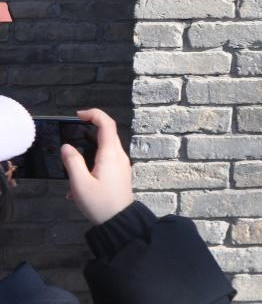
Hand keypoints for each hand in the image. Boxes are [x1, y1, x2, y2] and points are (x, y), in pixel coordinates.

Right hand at [61, 109, 133, 225]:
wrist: (119, 220)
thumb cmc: (100, 202)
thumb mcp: (80, 184)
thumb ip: (72, 163)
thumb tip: (66, 146)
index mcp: (111, 154)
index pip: (107, 124)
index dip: (94, 114)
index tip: (78, 115)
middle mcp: (119, 155)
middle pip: (106, 134)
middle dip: (87, 131)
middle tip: (70, 135)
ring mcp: (121, 164)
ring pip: (104, 148)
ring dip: (87, 152)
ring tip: (70, 164)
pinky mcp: (119, 172)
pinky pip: (105, 160)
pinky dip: (91, 164)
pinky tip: (77, 183)